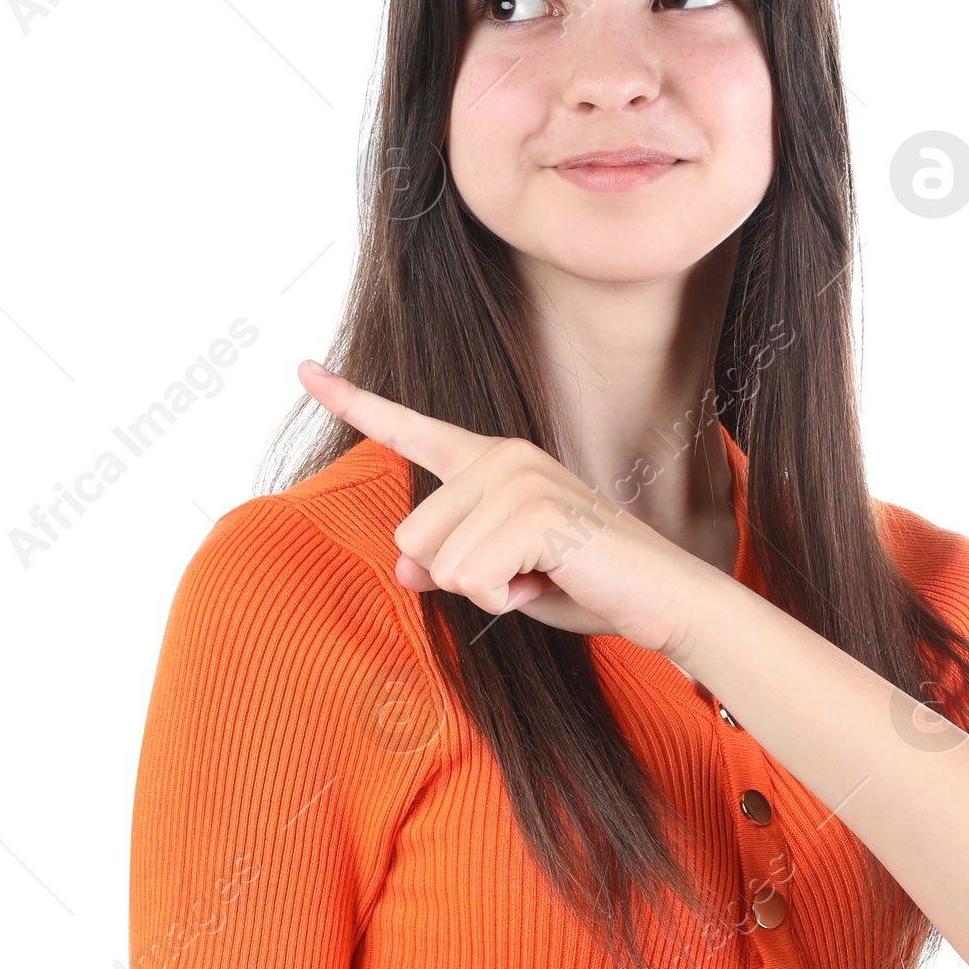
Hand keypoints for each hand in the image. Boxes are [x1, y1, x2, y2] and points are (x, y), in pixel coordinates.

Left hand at [296, 362, 712, 654]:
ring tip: (541, 574)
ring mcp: (516, 476)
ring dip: (484, 591)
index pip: (410, 428)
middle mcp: (499, 456)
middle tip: (526, 573)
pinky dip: (502, 600)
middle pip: (412, 537)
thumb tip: (401, 570)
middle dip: (459, 578)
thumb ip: (449, 565)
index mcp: (491, 461)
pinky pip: (468, 579)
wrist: (664, 598)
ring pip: (436, 562)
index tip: (304, 369)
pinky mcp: (532, 508)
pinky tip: (548, 580)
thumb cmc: (589, 584)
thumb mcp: (502, 577)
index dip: (352, 402)